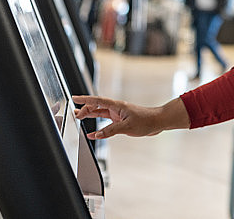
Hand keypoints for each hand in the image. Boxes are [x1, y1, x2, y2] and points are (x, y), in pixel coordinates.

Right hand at [72, 95, 188, 138]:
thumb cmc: (146, 121)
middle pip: (96, 106)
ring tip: (79, 116)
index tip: (74, 98)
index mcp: (116, 106)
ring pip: (100, 113)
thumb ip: (110, 131)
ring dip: (90, 115)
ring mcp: (118, 114)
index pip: (97, 101)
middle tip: (75, 115)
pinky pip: (106, 122)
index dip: (85, 100)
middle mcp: (116, 108)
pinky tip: (93, 132)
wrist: (158, 122)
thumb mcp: (127, 127)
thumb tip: (96, 135)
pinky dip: (98, 126)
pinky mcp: (121, 120)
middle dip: (84, 109)